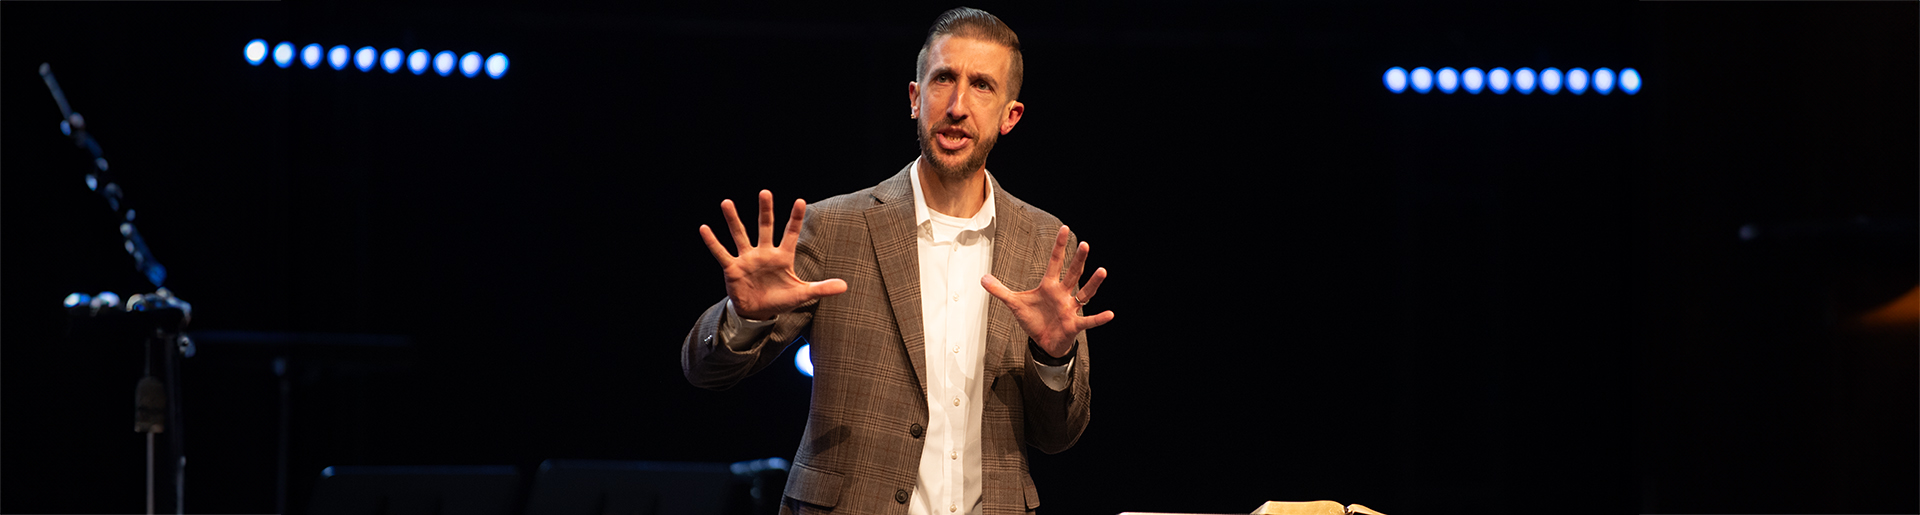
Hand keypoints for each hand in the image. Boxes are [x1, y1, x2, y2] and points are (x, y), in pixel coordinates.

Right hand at [699, 190, 847, 319]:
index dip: (795, 218)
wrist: (758, 312)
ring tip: (726, 203)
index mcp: (782, 257)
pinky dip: (712, 242)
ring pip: (740, 235)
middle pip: (765, 227)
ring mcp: (747, 259)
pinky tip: (704, 228)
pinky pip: (721, 253)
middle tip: (765, 192)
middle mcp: (764, 253)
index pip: (791, 233)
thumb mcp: (802, 294)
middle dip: (765, 210)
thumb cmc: (780, 300)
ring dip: (733, 220)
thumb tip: (845, 286)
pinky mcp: (733, 268)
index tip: (800, 201)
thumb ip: (822, 288)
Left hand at [982, 225, 1113, 357]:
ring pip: (1085, 293)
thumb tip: (982, 278)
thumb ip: (1000, 290)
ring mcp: (1070, 308)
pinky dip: (1098, 318)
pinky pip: (1088, 320)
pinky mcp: (1074, 324)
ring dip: (1093, 283)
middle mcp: (1063, 294)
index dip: (1059, 246)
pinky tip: (1110, 314)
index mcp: (1049, 286)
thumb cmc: (1034, 320)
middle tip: (1084, 244)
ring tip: (1102, 271)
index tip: (1064, 228)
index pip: (1055, 262)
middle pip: (1072, 274)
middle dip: (1078, 260)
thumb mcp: (1014, 304)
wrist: (1043, 342)